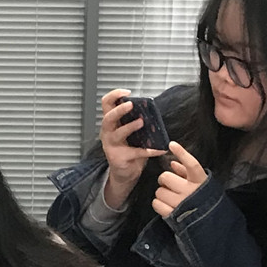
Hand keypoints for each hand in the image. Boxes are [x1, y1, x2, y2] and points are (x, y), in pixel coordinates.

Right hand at [99, 89, 168, 207]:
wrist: (124, 173)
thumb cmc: (128, 149)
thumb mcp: (131, 133)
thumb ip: (137, 121)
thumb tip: (152, 110)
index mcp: (111, 123)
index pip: (106, 104)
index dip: (114, 95)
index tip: (127, 93)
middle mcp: (107, 133)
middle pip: (107, 117)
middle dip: (119, 110)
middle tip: (131, 104)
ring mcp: (111, 146)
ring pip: (117, 133)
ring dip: (130, 127)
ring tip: (141, 122)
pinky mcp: (119, 158)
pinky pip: (136, 152)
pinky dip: (150, 151)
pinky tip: (161, 150)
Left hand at [151, 142, 208, 220]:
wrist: (210, 221)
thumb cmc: (202, 198)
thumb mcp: (199, 183)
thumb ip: (186, 172)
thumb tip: (173, 163)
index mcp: (200, 181)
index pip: (191, 164)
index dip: (182, 153)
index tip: (172, 144)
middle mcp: (191, 191)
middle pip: (166, 177)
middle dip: (164, 180)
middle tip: (169, 184)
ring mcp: (181, 203)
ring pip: (159, 191)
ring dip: (162, 193)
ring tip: (171, 197)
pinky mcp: (173, 214)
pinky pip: (156, 203)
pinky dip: (158, 203)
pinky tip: (166, 204)